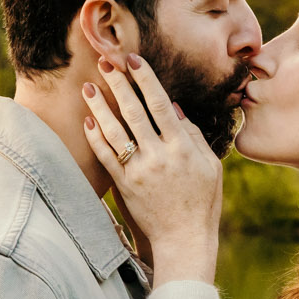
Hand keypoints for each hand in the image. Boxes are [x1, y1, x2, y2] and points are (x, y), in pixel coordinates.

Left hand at [80, 56, 221, 283]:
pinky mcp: (124, 186)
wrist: (184, 240)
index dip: (145, 79)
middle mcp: (159, 156)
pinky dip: (96, 137)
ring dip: (100, 106)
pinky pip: (105, 157)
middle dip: (118, 83)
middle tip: (105, 61)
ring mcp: (139, 171)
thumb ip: (193, 135)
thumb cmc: (202, 202)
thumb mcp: (210, 166)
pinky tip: (88, 120)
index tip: (133, 59)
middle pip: (134, 111)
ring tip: (88, 86)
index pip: (159, 104)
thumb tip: (173, 107)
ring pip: (115, 131)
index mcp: (182, 147)